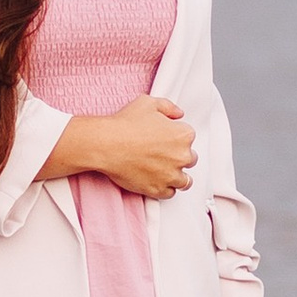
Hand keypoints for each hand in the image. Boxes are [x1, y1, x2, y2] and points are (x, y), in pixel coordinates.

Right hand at [48, 95, 194, 196]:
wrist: (107, 145)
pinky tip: (157, 181)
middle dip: (179, 156)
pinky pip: (170, 193)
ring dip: (176, 175)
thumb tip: (178, 114)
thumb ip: (168, 107)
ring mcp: (171, 175)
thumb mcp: (148, 103)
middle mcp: (182, 156)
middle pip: (190, 159)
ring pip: (184, 180)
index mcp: (183, 135)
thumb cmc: (125, 124)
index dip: (177, 137)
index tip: (167, 139)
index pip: (189, 138)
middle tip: (163, 154)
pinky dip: (165, 188)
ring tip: (165, 171)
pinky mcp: (158, 190)